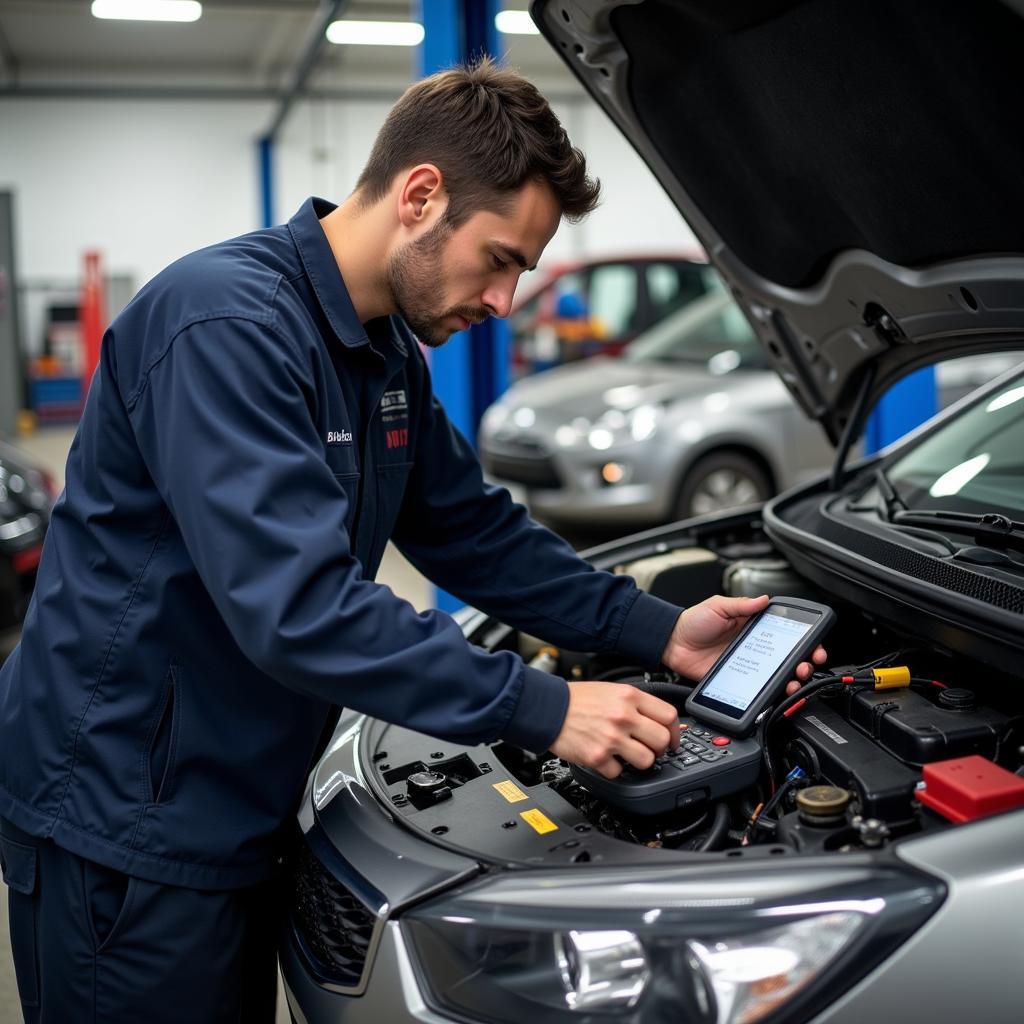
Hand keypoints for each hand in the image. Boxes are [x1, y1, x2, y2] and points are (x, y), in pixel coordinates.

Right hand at [549, 681, 680, 778]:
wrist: (548, 708)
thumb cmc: (577, 699)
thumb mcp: (612, 690)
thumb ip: (636, 704)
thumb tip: (659, 721)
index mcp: (630, 697)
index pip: (669, 715)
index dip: (676, 731)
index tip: (673, 738)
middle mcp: (623, 716)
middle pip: (662, 741)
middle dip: (660, 748)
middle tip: (651, 749)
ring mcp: (611, 738)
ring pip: (646, 760)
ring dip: (640, 761)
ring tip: (628, 755)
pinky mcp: (598, 756)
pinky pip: (619, 772)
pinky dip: (613, 768)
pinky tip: (606, 757)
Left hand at [662, 594, 827, 695]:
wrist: (672, 643)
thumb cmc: (693, 622)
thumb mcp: (718, 606)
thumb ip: (741, 605)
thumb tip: (764, 599)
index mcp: (752, 627)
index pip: (786, 633)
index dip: (804, 640)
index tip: (814, 645)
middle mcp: (754, 647)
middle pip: (787, 657)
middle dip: (804, 663)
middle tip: (806, 665)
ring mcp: (747, 665)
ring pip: (777, 675)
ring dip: (791, 679)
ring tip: (795, 680)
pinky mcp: (738, 680)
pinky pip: (758, 688)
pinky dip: (771, 692)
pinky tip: (777, 692)